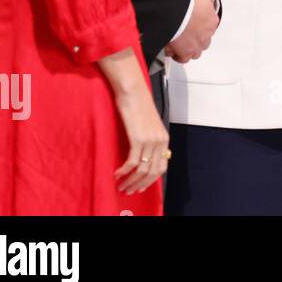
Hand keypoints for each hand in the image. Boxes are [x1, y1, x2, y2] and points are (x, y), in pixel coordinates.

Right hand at [97, 48, 168, 194]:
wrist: (133, 91)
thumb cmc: (137, 106)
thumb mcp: (147, 125)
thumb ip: (149, 140)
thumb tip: (143, 157)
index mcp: (164, 139)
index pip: (161, 167)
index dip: (150, 181)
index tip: (139, 187)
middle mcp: (160, 141)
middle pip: (153, 172)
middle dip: (140, 184)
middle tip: (128, 190)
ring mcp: (150, 140)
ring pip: (142, 170)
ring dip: (130, 181)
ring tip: (120, 185)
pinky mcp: (138, 138)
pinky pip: (132, 162)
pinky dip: (124, 171)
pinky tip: (117, 174)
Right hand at [165, 0, 219, 62]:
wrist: (176, 12)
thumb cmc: (187, 2)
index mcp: (212, 20)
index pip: (209, 23)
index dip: (199, 21)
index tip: (191, 19)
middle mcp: (207, 34)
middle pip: (203, 38)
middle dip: (195, 36)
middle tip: (184, 31)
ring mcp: (197, 44)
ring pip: (195, 50)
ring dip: (188, 47)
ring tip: (179, 41)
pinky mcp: (185, 52)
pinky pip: (183, 57)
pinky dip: (178, 54)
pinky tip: (172, 48)